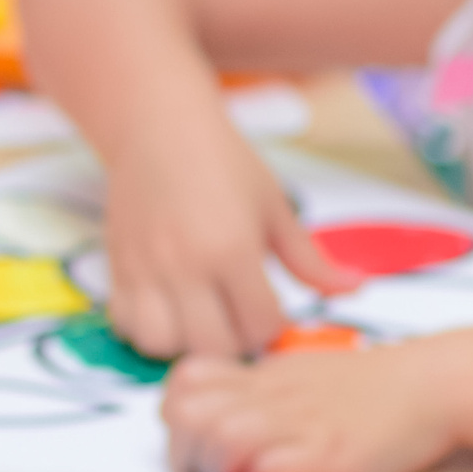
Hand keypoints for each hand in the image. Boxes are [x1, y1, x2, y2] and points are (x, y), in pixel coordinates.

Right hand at [101, 112, 358, 360]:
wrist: (159, 125)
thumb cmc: (224, 163)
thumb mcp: (276, 209)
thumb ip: (311, 261)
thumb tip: (356, 290)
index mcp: (232, 249)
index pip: (259, 326)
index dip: (274, 327)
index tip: (273, 310)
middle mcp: (185, 263)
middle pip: (212, 346)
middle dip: (235, 343)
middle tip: (241, 321)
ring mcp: (146, 267)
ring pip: (163, 344)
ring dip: (188, 344)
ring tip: (204, 321)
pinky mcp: (116, 266)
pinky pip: (126, 324)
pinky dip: (148, 330)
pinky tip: (170, 312)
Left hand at [162, 343, 457, 471]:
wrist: (434, 385)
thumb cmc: (376, 388)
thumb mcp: (304, 375)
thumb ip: (259, 393)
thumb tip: (222, 420)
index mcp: (260, 377)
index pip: (182, 386)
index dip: (182, 417)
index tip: (210, 439)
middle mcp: (269, 397)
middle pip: (184, 416)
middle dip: (191, 451)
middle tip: (224, 470)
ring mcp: (297, 426)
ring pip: (217, 440)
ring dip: (224, 469)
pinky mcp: (325, 458)